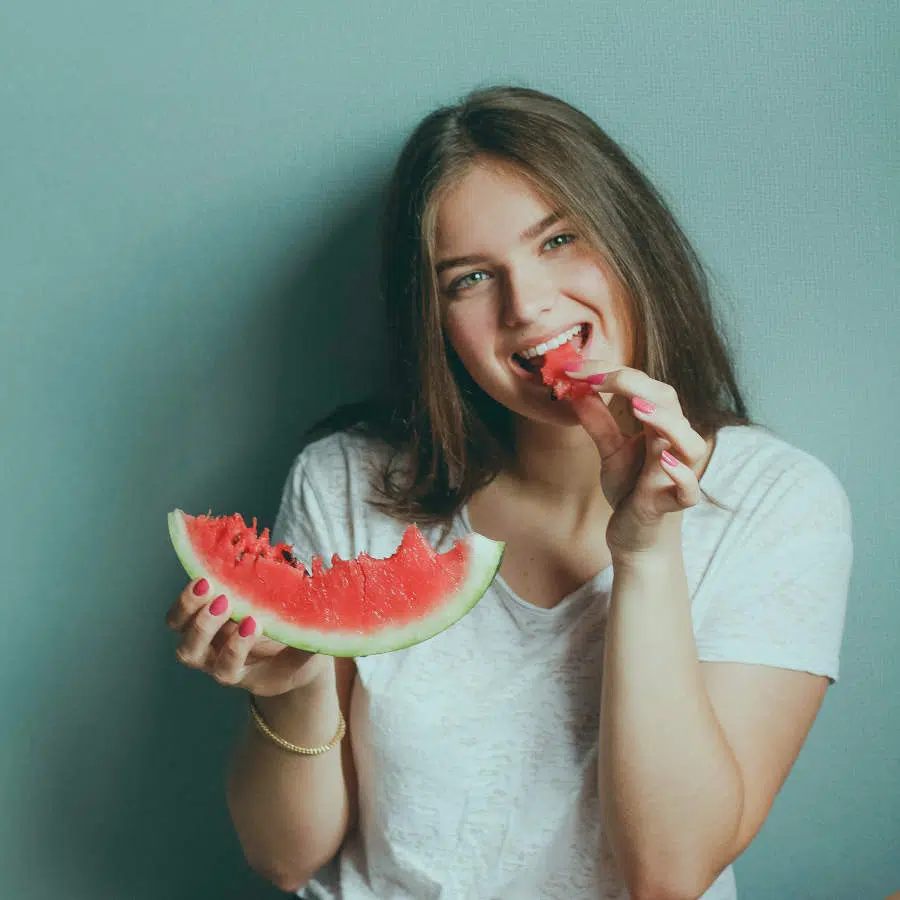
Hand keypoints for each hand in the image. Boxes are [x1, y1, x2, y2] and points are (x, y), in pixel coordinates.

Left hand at [165, 579, 332, 696]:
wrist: (281, 655)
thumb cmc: (296, 655)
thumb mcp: (307, 653)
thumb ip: (310, 640)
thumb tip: (326, 616)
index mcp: (241, 674)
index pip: (228, 669)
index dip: (236, 648)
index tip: (255, 622)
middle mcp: (214, 661)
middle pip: (192, 653)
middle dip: (205, 626)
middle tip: (225, 601)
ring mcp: (203, 643)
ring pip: (180, 632)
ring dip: (189, 609)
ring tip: (208, 584)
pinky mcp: (197, 622)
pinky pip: (179, 614)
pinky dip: (187, 597)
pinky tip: (206, 576)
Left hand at [565, 364, 711, 555]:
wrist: (636, 538)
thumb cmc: (631, 490)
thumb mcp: (610, 451)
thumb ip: (598, 422)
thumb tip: (576, 389)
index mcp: (660, 426)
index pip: (644, 387)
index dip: (611, 373)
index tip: (575, 368)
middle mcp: (674, 445)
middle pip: (668, 403)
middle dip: (633, 384)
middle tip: (595, 376)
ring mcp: (678, 474)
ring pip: (688, 443)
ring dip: (666, 422)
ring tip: (638, 407)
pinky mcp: (674, 504)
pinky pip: (689, 489)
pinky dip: (680, 475)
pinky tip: (662, 461)